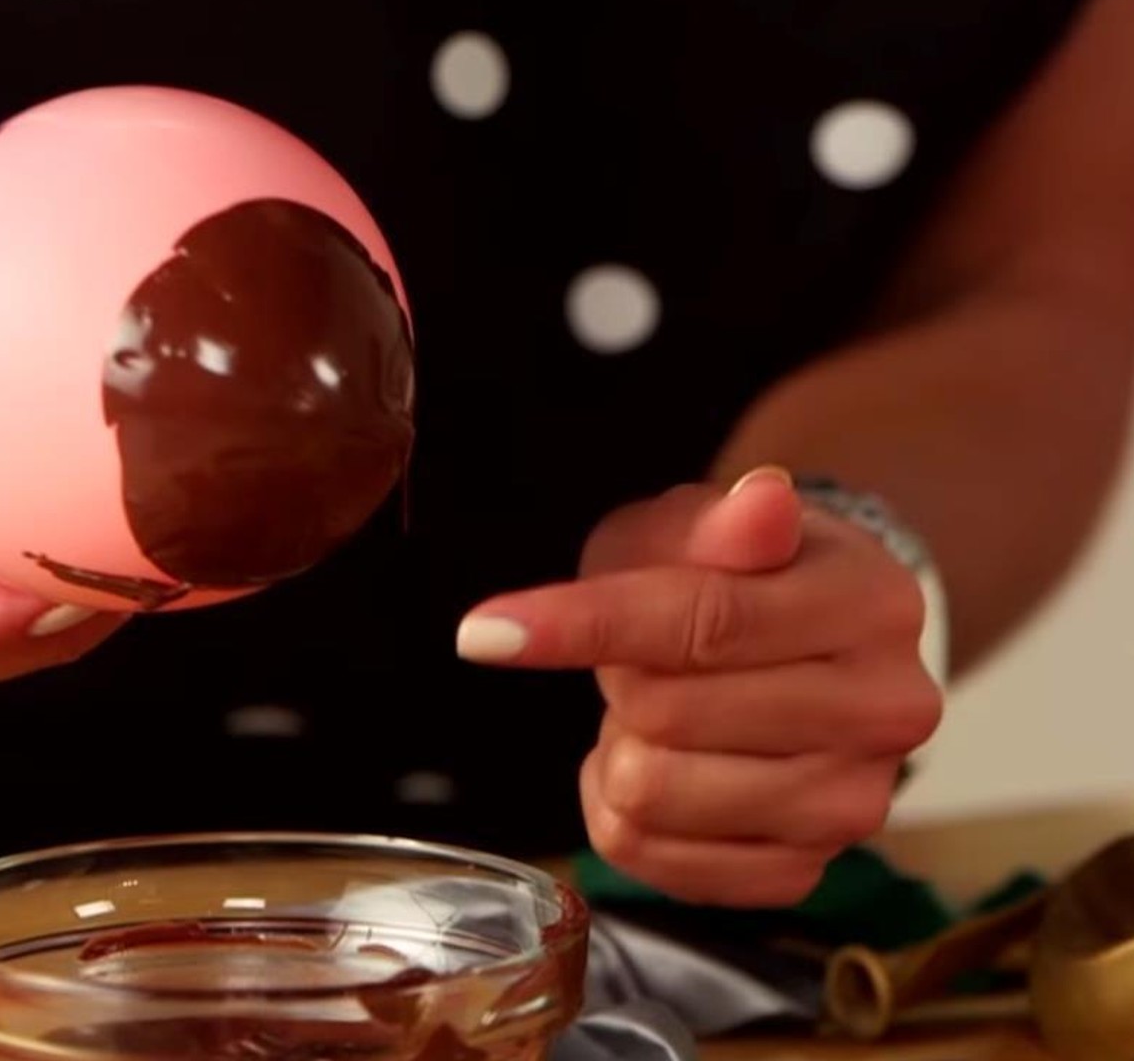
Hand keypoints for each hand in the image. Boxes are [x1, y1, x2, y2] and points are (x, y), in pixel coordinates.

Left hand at [455, 467, 942, 907]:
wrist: (802, 648)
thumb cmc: (735, 574)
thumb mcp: (703, 523)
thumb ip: (719, 520)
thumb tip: (760, 499)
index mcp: (870, 604)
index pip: (707, 621)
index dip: (584, 624)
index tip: (485, 632)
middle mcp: (885, 711)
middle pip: (667, 712)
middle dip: (616, 676)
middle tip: (636, 657)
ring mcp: (851, 803)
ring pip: (652, 792)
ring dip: (618, 746)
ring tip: (654, 712)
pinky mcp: (803, 870)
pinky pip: (653, 857)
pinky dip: (619, 809)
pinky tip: (657, 764)